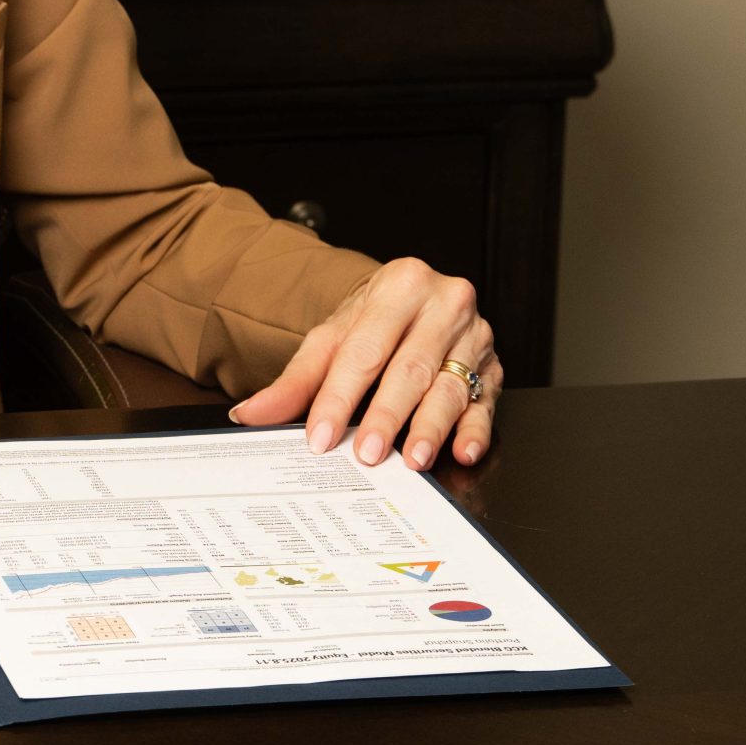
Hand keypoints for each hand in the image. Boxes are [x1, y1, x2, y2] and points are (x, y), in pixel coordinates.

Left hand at [226, 257, 500, 470]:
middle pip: (410, 367)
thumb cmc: (372, 322)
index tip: (321, 436)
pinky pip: (487, 402)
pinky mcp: (494, 368)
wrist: (412, 300)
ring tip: (413, 459)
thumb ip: (295, 380)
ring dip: (431, 427)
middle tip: (368, 454)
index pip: (364, 349)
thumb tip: (251, 414)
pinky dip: (475, 430)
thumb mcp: (332, 338)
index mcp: (400, 285)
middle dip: (387, 415)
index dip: (340, 396)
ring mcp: (474, 336)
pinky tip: (462, 451)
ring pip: (450, 386)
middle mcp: (443, 304)